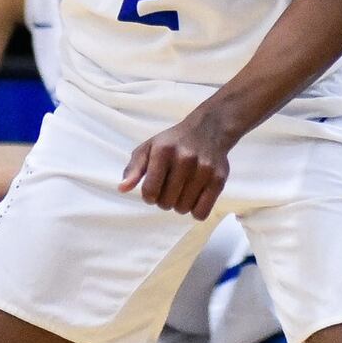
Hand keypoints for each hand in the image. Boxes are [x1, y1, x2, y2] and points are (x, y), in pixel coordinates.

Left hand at [118, 111, 236, 219]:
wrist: (208, 130)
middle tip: (168, 189)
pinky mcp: (219, 180)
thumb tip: (122, 188)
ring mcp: (203, 170)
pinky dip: (195, 211)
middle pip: (166, 202)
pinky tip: (193, 198)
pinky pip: (202, 212)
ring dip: (179, 205)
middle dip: (163, 200)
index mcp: (163, 151)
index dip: (148, 196)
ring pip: (183, 209)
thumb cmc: (173, 142)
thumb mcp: (148, 148)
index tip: (152, 191)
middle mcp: (184, 159)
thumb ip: (134, 169)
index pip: (150, 191)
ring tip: (181, 191)